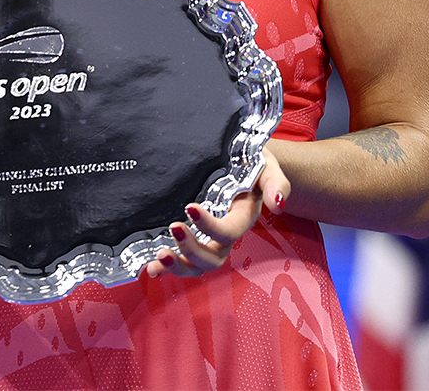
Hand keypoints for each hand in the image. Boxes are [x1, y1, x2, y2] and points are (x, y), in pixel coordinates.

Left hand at [144, 147, 289, 278]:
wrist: (240, 161)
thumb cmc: (252, 163)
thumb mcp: (267, 167)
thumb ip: (275, 183)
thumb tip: (278, 204)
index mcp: (243, 218)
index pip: (229, 231)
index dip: (210, 226)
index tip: (189, 207)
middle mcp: (225, 235)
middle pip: (213, 258)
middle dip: (192, 250)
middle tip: (174, 228)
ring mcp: (208, 240)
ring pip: (197, 266)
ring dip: (178, 266)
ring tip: (159, 256)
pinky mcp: (192, 238)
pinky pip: (181, 260)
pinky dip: (165, 268)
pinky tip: (150, 268)